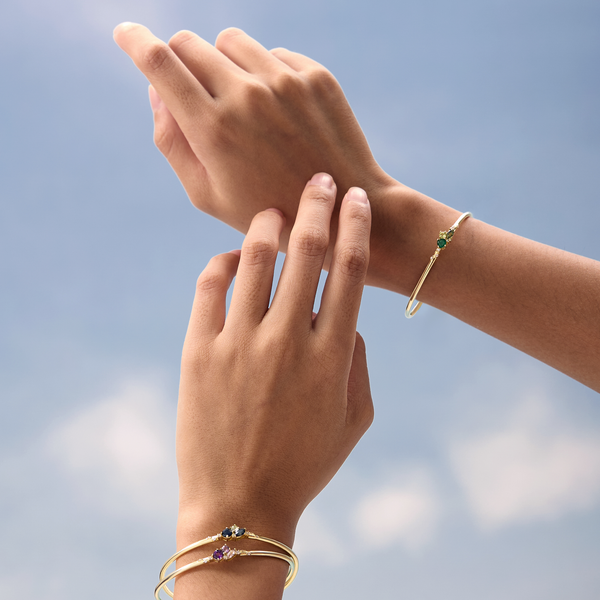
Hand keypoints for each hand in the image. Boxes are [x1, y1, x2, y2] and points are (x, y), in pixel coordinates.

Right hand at [113, 23, 395, 266]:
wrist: (342, 210)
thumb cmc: (268, 210)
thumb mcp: (208, 195)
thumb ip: (172, 142)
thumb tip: (156, 91)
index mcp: (214, 129)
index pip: (159, 62)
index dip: (134, 41)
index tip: (125, 32)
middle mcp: (248, 95)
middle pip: (190, 43)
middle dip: (179, 60)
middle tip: (192, 90)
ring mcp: (286, 81)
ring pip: (230, 41)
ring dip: (222, 63)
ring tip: (240, 107)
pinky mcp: (315, 77)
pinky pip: (271, 54)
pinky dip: (263, 74)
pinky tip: (278, 113)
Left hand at [176, 173, 372, 552]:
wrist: (240, 505)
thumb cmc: (305, 464)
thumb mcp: (355, 419)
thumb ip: (359, 361)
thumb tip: (346, 314)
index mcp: (332, 356)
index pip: (350, 269)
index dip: (355, 225)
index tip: (356, 199)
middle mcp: (288, 340)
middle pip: (307, 250)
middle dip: (318, 204)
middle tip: (320, 180)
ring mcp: (240, 343)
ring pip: (257, 258)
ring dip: (269, 223)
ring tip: (275, 211)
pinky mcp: (199, 351)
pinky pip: (210, 286)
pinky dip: (223, 262)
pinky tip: (235, 258)